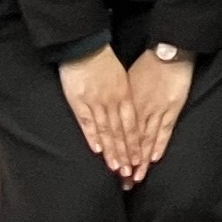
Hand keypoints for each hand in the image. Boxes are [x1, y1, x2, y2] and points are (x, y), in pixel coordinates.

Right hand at [59, 47, 140, 183]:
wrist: (87, 47)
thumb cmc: (106, 63)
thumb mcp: (123, 80)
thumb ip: (126, 98)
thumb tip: (131, 116)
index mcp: (126, 96)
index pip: (134, 125)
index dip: (137, 144)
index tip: (141, 162)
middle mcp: (114, 102)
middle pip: (122, 133)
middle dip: (126, 154)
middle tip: (130, 174)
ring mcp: (97, 102)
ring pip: (107, 131)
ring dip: (112, 151)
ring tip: (117, 168)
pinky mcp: (80, 102)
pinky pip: (88, 122)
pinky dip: (93, 137)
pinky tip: (98, 151)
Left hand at [120, 49, 195, 177]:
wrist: (168, 49)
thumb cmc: (147, 62)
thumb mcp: (126, 80)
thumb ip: (122, 97)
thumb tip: (113, 109)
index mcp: (125, 103)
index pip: (117, 132)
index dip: (114, 151)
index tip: (110, 167)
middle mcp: (137, 110)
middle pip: (129, 140)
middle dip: (125, 162)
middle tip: (121, 181)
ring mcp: (155, 110)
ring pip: (145, 140)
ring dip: (140, 159)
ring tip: (136, 177)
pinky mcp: (171, 108)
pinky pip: (163, 131)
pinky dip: (158, 145)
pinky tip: (153, 159)